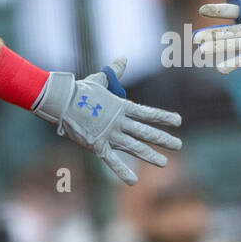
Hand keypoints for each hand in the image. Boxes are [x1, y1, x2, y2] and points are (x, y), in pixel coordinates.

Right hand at [33, 56, 181, 185]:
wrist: (61, 101)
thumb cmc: (79, 90)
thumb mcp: (99, 79)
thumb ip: (114, 72)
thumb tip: (123, 58)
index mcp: (121, 107)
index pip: (148, 113)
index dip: (164, 117)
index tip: (179, 121)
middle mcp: (119, 122)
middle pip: (146, 132)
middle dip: (164, 139)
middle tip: (178, 145)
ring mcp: (110, 134)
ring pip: (134, 147)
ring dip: (150, 156)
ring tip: (164, 163)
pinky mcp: (98, 145)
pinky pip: (112, 161)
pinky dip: (122, 172)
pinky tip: (133, 182)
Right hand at [193, 0, 240, 72]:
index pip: (230, 11)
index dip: (217, 11)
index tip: (202, 10)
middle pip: (225, 31)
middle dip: (210, 34)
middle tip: (196, 38)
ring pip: (231, 44)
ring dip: (217, 48)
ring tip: (202, 51)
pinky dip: (233, 62)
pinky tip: (222, 68)